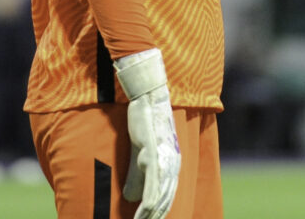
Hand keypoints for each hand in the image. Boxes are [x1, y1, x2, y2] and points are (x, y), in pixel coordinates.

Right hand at [114, 49, 180, 218]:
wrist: (149, 98)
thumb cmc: (145, 124)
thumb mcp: (141, 153)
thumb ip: (138, 175)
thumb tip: (132, 198)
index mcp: (172, 163)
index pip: (170, 197)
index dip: (162, 214)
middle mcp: (173, 163)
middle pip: (168, 200)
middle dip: (158, 216)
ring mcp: (164, 159)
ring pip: (161, 196)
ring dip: (153, 215)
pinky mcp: (153, 153)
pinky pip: (152, 183)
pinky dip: (149, 200)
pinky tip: (144, 213)